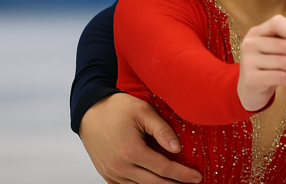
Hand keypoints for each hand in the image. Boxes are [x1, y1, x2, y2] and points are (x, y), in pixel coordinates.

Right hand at [79, 93, 201, 183]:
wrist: (89, 111)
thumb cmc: (117, 108)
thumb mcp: (143, 111)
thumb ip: (162, 130)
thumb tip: (176, 149)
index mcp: (131, 151)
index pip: (163, 168)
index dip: (182, 174)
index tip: (197, 177)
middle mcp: (120, 166)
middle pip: (154, 183)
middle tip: (192, 183)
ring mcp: (111, 172)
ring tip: (176, 182)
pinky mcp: (106, 174)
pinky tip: (155, 181)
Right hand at [237, 15, 285, 111]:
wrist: (250, 90)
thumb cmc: (268, 68)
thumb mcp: (275, 52)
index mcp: (257, 32)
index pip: (277, 23)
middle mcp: (250, 43)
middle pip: (284, 45)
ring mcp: (248, 61)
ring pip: (285, 62)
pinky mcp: (251, 78)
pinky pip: (280, 76)